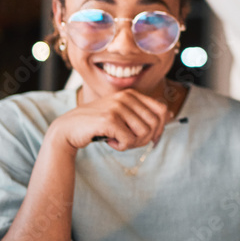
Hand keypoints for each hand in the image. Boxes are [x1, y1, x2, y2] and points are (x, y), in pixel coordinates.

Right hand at [49, 90, 170, 153]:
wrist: (69, 129)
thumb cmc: (98, 124)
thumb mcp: (122, 114)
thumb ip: (144, 113)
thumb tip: (171, 114)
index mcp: (132, 94)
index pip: (162, 110)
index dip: (160, 127)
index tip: (148, 137)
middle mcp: (126, 97)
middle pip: (155, 124)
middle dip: (146, 139)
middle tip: (130, 142)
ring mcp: (117, 107)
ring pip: (144, 134)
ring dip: (133, 144)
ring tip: (119, 141)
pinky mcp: (109, 120)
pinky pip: (129, 141)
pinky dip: (121, 146)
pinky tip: (110, 142)